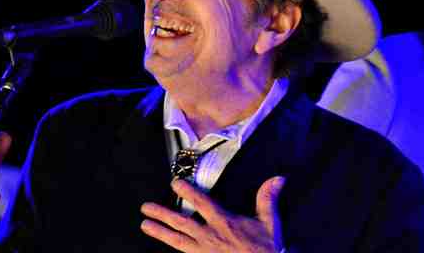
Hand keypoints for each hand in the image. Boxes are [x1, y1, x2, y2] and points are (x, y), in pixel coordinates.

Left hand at [140, 177, 285, 252]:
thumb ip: (267, 199)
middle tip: (145, 207)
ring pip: (177, 240)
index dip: (188, 192)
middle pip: (181, 223)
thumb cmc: (265, 249)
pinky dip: (172, 249)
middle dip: (162, 214)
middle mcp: (210, 237)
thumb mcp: (269, 223)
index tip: (174, 183)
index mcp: (224, 223)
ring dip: (160, 232)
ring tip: (145, 225)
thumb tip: (278, 178)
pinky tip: (162, 245)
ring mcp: (204, 252)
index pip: (202, 204)